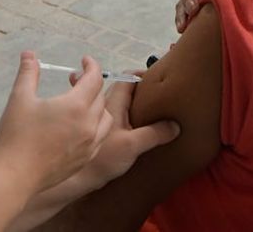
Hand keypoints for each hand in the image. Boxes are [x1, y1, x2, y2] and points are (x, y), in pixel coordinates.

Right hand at [0, 52, 111, 194]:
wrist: (16, 174)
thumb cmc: (17, 134)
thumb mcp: (20, 98)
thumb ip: (28, 73)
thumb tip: (29, 54)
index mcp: (76, 106)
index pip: (94, 79)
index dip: (92, 66)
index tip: (85, 60)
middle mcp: (89, 124)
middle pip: (100, 97)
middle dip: (91, 84)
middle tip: (75, 79)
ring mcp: (90, 144)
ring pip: (105, 118)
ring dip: (97, 105)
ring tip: (80, 102)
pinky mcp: (86, 158)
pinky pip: (100, 137)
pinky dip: (96, 125)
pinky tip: (80, 125)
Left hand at [63, 74, 180, 190]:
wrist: (76, 177)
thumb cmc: (103, 158)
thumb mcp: (132, 146)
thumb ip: (154, 134)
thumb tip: (175, 125)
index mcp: (113, 103)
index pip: (126, 79)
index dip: (139, 75)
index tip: (154, 77)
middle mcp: (102, 106)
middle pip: (118, 88)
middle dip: (133, 87)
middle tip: (152, 93)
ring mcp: (95, 118)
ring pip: (111, 101)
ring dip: (122, 100)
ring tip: (140, 106)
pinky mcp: (92, 131)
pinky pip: (105, 114)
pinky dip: (114, 113)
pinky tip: (123, 124)